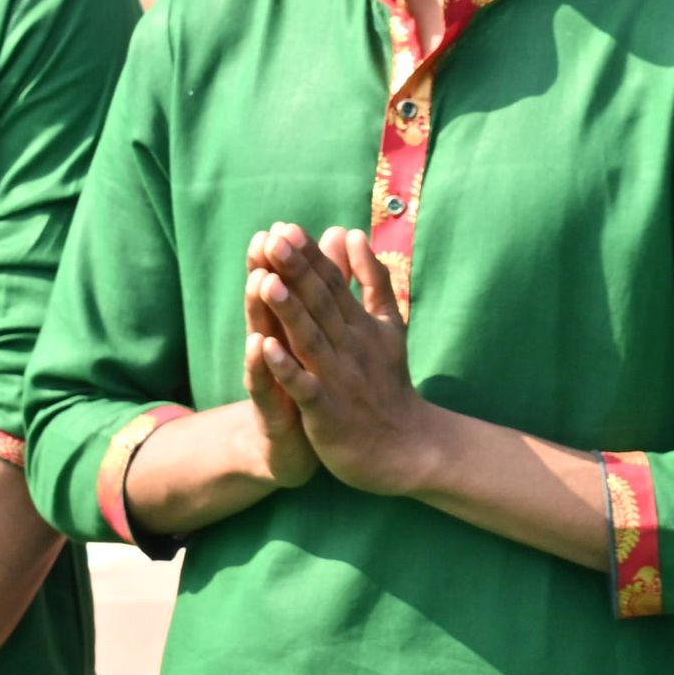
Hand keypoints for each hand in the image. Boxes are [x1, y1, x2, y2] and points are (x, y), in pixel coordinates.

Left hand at [251, 225, 443, 495]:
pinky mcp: (328, 411)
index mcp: (359, 325)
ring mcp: (338, 378)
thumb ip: (371, 280)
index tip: (287, 227)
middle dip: (297, 272)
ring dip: (289, 312)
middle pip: (320, 304)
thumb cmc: (389, 384)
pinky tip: (265, 349)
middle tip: (275, 239)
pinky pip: (304, 388)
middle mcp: (349, 346)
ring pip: (310, 340)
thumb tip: (354, 234)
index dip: (309, 257)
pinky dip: (287, 369)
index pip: (331, 284)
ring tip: (266, 282)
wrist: (408, 447)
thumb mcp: (387, 324)